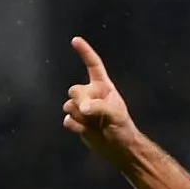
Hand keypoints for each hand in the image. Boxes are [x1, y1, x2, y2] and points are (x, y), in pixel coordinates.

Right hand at [63, 36, 136, 162]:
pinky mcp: (75, 121)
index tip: (76, 40)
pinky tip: (86, 130)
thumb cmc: (122, 127)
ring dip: (80, 116)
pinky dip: (75, 126)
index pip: (93, 66)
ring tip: (94, 123)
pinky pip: (67, 120)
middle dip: (80, 101)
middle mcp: (90, 94)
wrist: (118, 148)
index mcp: (103, 87)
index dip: (85, 52)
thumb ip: (98, 107)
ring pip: (69, 106)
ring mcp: (81, 108)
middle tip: (91, 112)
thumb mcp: (116, 115)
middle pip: (74, 90)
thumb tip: (80, 107)